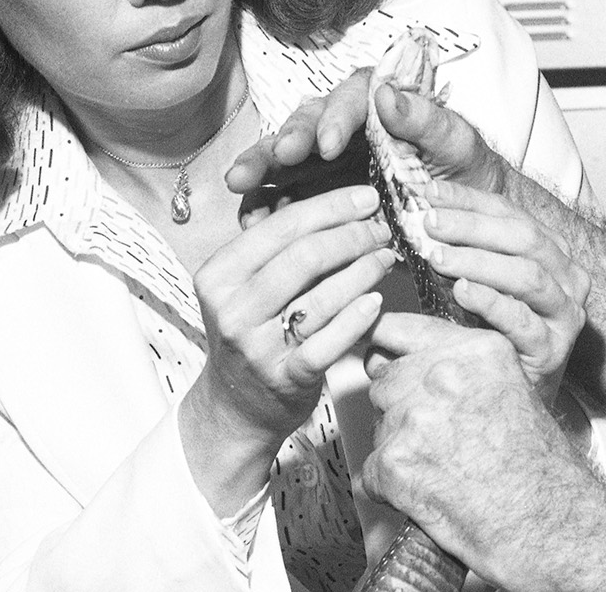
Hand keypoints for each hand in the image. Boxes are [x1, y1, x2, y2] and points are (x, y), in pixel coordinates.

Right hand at [183, 185, 394, 449]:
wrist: (235, 406)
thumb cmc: (252, 333)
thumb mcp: (246, 287)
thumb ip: (279, 248)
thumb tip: (340, 205)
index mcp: (219, 275)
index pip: (281, 227)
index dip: (331, 207)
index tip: (365, 198)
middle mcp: (233, 310)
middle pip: (305, 256)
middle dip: (353, 235)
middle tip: (380, 229)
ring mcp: (258, 347)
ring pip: (323, 296)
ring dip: (364, 270)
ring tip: (386, 257)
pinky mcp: (286, 378)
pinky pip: (332, 340)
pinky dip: (358, 316)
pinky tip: (376, 300)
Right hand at [225, 68, 510, 214]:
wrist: (467, 217)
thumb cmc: (465, 172)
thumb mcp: (457, 144)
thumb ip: (426, 119)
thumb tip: (388, 93)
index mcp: (375, 104)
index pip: (348, 102)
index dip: (334, 121)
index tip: (328, 145)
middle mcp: (341, 127)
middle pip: (303, 126)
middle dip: (284, 142)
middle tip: (276, 159)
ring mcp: (323, 162)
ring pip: (283, 160)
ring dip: (261, 170)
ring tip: (241, 185)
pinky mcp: (315, 195)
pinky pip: (284, 198)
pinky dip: (267, 207)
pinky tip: (252, 220)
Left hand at [361, 315, 594, 574]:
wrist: (548, 524)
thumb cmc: (539, 469)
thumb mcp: (512, 390)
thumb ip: (464, 369)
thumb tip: (408, 363)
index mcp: (477, 349)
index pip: (405, 329)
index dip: (389, 347)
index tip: (376, 351)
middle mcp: (444, 374)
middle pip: (388, 380)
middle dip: (401, 408)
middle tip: (437, 441)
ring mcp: (416, 417)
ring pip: (380, 425)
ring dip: (398, 446)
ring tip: (441, 470)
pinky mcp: (396, 462)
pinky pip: (373, 470)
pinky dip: (392, 488)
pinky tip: (428, 495)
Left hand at [425, 180, 588, 403]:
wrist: (516, 392)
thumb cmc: (494, 331)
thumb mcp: (482, 282)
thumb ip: (463, 249)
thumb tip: (418, 213)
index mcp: (551, 252)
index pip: (511, 214)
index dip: (470, 200)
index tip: (430, 193)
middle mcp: (566, 278)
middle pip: (523, 239)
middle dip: (473, 227)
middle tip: (430, 223)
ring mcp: (564, 315)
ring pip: (528, 277)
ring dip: (480, 262)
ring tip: (438, 257)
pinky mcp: (553, 350)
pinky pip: (523, 322)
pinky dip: (492, 303)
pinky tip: (462, 292)